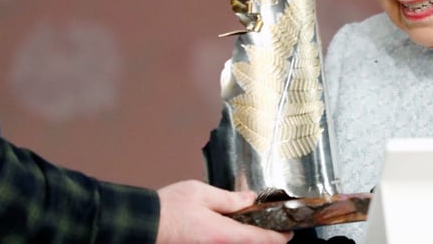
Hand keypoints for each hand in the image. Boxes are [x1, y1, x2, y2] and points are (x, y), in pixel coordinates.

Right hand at [156, 180, 291, 243]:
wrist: (143, 226)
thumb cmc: (169, 209)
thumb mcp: (202, 194)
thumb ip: (229, 199)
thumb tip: (249, 199)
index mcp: (225, 235)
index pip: (261, 240)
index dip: (280, 238)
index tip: (289, 233)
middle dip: (263, 239)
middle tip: (271, 227)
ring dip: (247, 240)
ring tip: (250, 226)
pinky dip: (232, 241)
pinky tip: (229, 230)